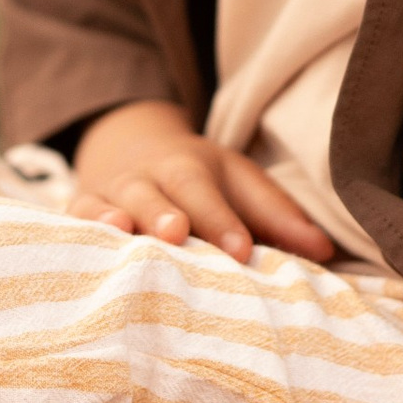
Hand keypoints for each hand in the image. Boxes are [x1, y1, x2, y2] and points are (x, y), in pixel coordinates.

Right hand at [69, 101, 334, 265]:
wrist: (130, 150)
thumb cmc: (200, 181)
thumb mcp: (239, 184)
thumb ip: (279, 217)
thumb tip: (327, 251)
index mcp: (190, 165)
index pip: (207, 190)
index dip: (223, 221)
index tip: (243, 252)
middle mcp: (147, 175)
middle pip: (158, 191)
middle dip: (167, 212)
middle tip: (179, 233)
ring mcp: (110, 192)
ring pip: (112, 202)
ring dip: (117, 218)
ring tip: (124, 234)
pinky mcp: (81, 208)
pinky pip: (74, 219)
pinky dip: (77, 232)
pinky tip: (81, 249)